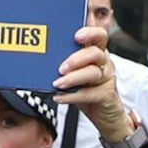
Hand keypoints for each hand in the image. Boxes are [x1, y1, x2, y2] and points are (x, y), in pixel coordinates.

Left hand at [55, 26, 129, 140]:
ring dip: (73, 77)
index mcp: (97, 52)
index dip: (90, 33)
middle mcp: (104, 62)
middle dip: (76, 59)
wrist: (104, 115)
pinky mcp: (106, 95)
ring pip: (93, 73)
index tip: (76, 36)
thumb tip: (40, 62)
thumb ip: (64, 66)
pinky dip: (73, 96)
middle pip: (94, 53)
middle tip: (61, 68)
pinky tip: (60, 97)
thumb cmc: (87, 90)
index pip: (98, 35)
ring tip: (58, 83)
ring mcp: (107, 78)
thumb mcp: (76, 74)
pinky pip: (90, 93)